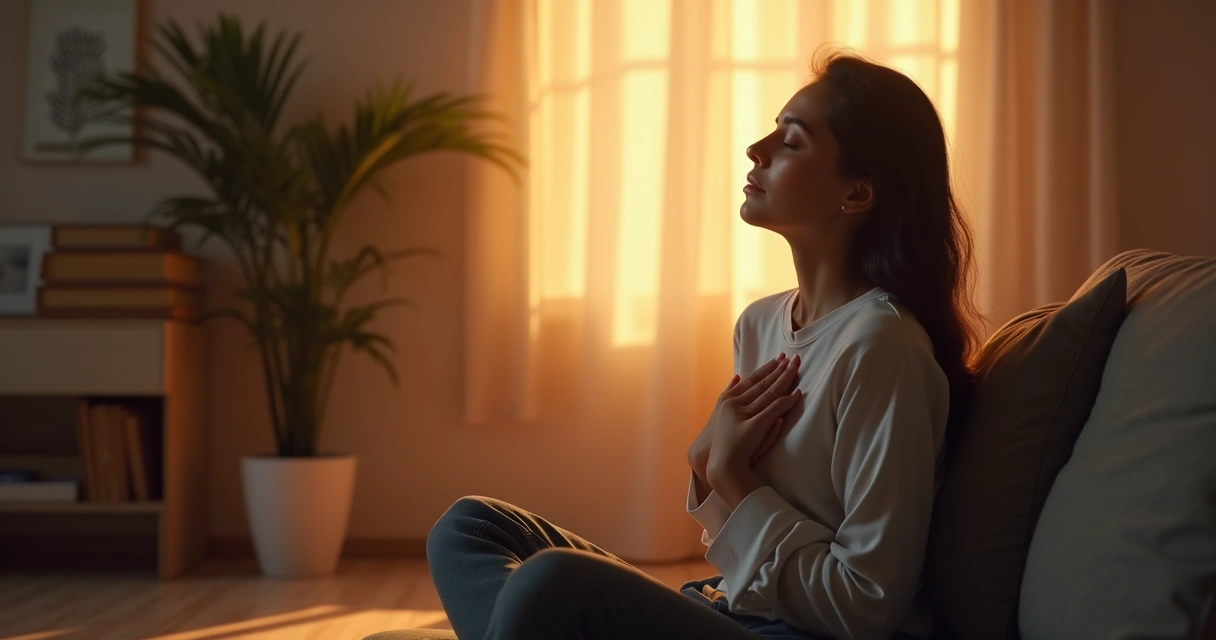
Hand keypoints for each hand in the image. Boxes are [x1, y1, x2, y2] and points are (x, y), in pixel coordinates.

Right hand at [705, 353, 801, 483]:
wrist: (718, 463)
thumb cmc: (722, 440)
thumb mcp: (723, 413)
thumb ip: (730, 393)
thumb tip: (737, 376)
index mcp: (729, 399)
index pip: (752, 379)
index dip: (766, 367)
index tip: (779, 358)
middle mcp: (736, 404)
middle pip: (762, 383)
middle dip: (778, 369)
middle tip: (792, 357)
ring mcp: (746, 414)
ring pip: (769, 392)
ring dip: (784, 379)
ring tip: (796, 368)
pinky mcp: (756, 426)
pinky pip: (774, 410)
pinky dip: (786, 401)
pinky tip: (798, 394)